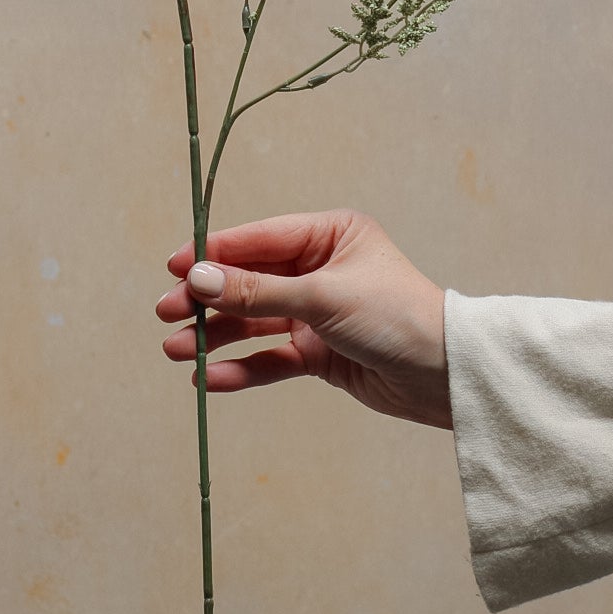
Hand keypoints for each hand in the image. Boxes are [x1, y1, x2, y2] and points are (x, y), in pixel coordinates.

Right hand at [157, 208, 450, 429]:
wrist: (446, 376)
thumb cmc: (397, 317)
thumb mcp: (324, 297)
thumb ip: (259, 291)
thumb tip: (199, 278)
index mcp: (330, 235)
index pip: (259, 239)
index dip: (214, 253)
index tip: (174, 268)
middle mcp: (320, 269)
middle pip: (249, 281)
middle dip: (207, 298)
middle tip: (166, 313)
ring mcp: (318, 312)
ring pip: (254, 321)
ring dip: (216, 335)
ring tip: (177, 350)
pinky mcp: (319, 353)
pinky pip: (271, 357)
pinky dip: (242, 366)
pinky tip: (210, 378)